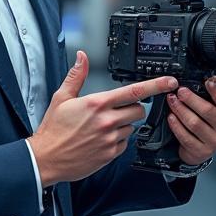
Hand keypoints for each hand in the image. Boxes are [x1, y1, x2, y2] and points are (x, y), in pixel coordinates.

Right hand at [30, 51, 177, 186]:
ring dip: (123, 125)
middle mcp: (107, 121)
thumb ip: (76, 76)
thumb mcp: (62, 97)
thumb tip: (82, 57)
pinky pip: (124, 143)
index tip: (169, 82)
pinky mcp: (110, 154)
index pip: (134, 91)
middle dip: (134, 107)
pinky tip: (101, 139)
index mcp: (97, 104)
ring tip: (102, 127)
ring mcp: (110, 139)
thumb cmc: (53, 130)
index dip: (156, 85)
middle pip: (139, 110)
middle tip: (117, 109)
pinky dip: (117, 140)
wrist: (47, 158)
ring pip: (131, 127)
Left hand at [165, 76, 215, 165]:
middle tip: (180, 91)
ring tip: (172, 101)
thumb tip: (213, 78)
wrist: (200, 149)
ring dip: (181, 110)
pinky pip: (186, 137)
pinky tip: (171, 117)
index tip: (208, 81)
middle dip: (191, 99)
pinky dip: (176, 126)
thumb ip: (214, 94)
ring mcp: (215, 142)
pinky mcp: (201, 151)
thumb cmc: (207, 123)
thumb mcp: (214, 107)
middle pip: (208, 111)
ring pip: (195, 123)